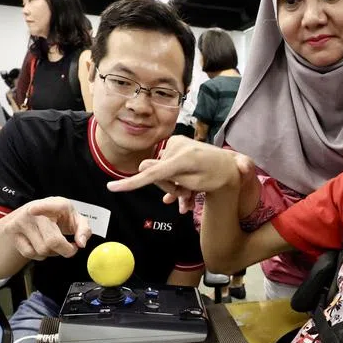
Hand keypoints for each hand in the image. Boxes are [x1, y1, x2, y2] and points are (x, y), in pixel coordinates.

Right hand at [2, 197, 91, 260]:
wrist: (36, 212)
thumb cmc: (58, 216)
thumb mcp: (75, 219)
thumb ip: (84, 230)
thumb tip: (81, 243)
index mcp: (54, 204)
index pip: (47, 205)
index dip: (41, 207)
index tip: (34, 210)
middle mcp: (34, 211)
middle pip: (51, 240)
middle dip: (65, 250)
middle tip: (70, 248)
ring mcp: (21, 222)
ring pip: (42, 250)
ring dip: (53, 253)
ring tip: (54, 244)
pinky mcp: (12, 232)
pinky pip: (30, 253)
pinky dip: (40, 255)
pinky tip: (42, 245)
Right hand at [107, 136, 255, 212]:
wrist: (230, 165)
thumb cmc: (217, 177)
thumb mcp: (195, 183)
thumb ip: (169, 177)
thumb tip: (142, 167)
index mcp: (182, 158)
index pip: (152, 173)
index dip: (131, 183)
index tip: (111, 188)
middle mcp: (177, 146)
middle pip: (156, 173)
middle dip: (168, 188)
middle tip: (185, 198)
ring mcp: (176, 143)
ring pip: (161, 171)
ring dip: (173, 186)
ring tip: (189, 196)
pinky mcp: (177, 144)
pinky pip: (167, 164)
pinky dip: (175, 177)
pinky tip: (184, 192)